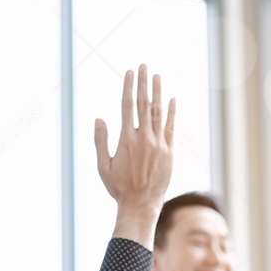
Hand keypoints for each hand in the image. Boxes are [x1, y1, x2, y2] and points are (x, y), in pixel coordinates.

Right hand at [95, 65, 175, 245]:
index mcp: (126, 139)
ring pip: (159, 113)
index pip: (127, 106)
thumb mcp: (103, 166)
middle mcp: (144, 138)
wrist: (141, 205)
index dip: (128, 87)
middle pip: (144, 104)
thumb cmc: (119, 188)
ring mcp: (159, 144)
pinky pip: (171, 128)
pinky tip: (172, 99)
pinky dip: (171, 112)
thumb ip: (101, 142)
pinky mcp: (169, 152)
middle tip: (143, 65)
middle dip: (143, 83)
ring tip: (157, 76)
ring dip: (158, 92)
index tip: (129, 72)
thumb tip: (98, 119)